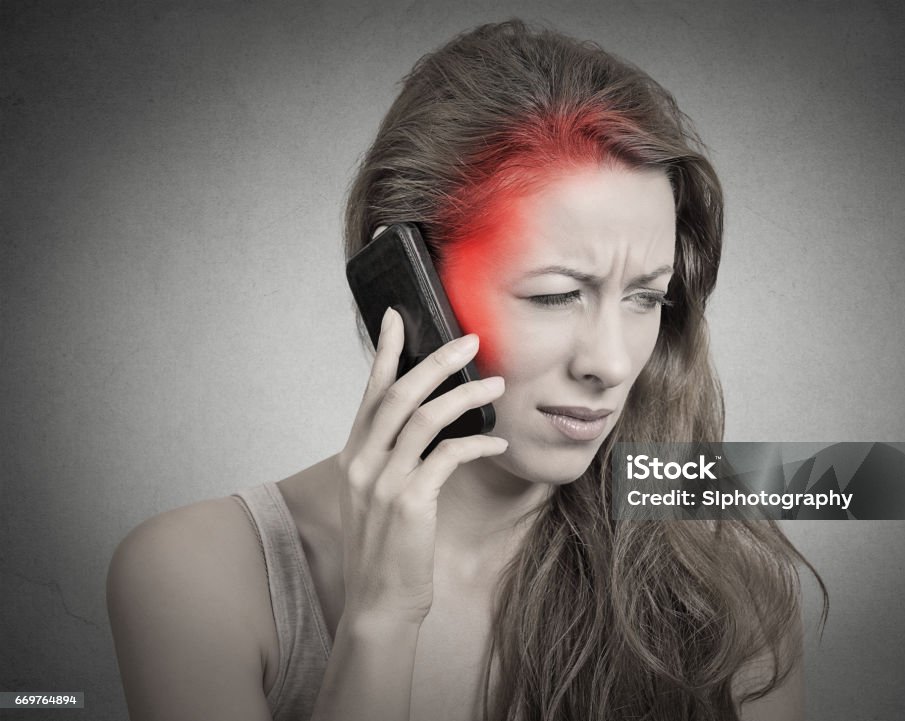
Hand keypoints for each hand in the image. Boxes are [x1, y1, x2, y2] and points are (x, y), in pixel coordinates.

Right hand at [333, 307, 506, 625]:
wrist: (379, 602)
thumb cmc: (387, 547)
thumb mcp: (379, 495)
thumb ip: (393, 458)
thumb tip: (427, 422)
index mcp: (354, 456)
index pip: (369, 392)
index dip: (385, 352)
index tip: (398, 316)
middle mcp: (362, 463)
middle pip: (397, 395)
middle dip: (434, 361)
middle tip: (468, 340)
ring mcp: (384, 482)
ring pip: (423, 419)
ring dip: (464, 395)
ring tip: (496, 384)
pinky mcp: (410, 502)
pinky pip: (447, 456)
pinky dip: (476, 442)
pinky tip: (498, 440)